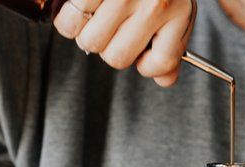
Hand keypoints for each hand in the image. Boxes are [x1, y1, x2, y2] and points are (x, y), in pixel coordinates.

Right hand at [54, 0, 195, 86]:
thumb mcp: (176, 8)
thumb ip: (171, 47)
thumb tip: (163, 81)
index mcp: (177, 12)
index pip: (159, 64)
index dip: (145, 65)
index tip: (142, 53)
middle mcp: (153, 4)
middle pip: (116, 57)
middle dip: (109, 47)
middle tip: (110, 28)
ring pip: (91, 41)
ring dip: (85, 33)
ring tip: (90, 16)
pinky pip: (69, 20)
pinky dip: (67, 19)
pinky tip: (75, 7)